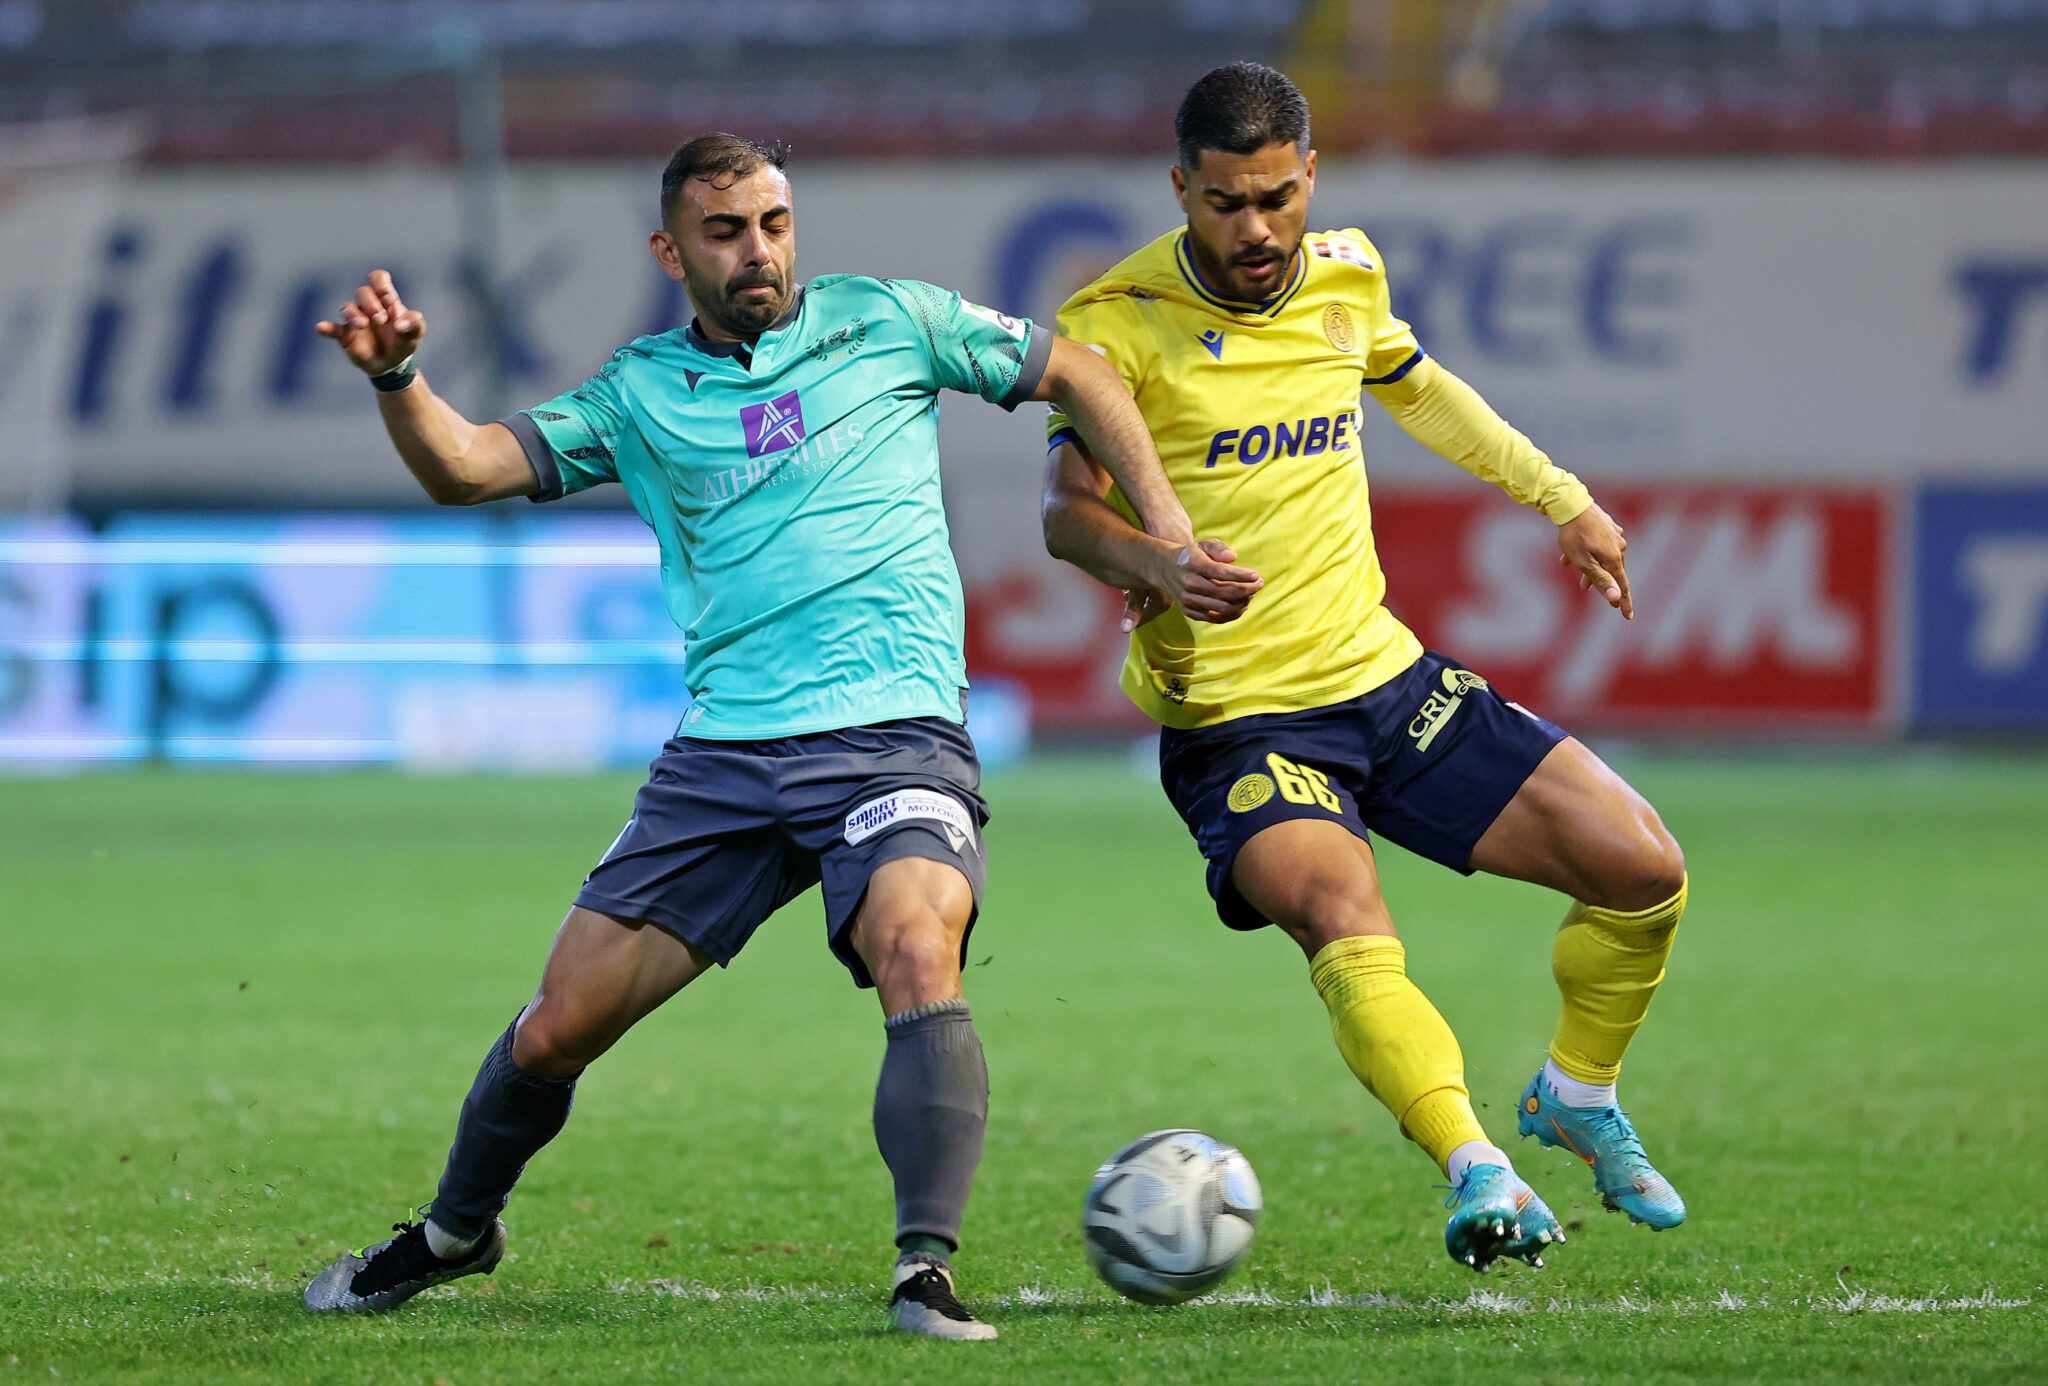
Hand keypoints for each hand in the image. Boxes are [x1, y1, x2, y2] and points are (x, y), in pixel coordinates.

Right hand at [315, 269, 425, 376]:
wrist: (392, 365)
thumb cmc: (403, 343)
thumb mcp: (416, 334)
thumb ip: (414, 324)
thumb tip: (399, 324)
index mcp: (386, 300)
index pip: (379, 278)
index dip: (381, 283)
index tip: (388, 297)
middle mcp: (368, 306)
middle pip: (363, 292)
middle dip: (371, 304)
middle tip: (380, 320)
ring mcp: (355, 319)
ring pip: (347, 307)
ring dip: (353, 314)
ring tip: (362, 325)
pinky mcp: (345, 335)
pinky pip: (333, 329)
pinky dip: (326, 328)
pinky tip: (321, 327)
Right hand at [1123, 538, 1262, 630]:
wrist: (1164, 568)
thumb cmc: (1191, 555)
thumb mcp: (1203, 544)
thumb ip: (1219, 548)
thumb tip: (1233, 558)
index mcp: (1193, 564)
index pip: (1221, 573)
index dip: (1242, 576)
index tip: (1257, 575)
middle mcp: (1189, 583)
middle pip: (1225, 593)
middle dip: (1248, 590)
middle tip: (1259, 584)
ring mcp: (1188, 599)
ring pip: (1223, 607)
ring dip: (1243, 602)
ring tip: (1252, 594)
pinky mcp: (1189, 611)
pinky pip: (1215, 618)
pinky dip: (1232, 614)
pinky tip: (1242, 605)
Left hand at [1556, 503, 1632, 619]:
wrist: (1571, 504)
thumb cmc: (1575, 535)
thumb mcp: (1584, 562)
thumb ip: (1600, 580)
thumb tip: (1617, 598)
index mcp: (1615, 558)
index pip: (1622, 586)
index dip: (1625, 602)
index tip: (1627, 617)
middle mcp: (1619, 547)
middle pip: (1611, 570)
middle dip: (1599, 582)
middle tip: (1586, 590)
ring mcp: (1614, 535)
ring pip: (1603, 556)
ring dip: (1589, 567)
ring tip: (1574, 572)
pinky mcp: (1607, 526)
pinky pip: (1598, 544)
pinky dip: (1586, 551)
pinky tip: (1569, 554)